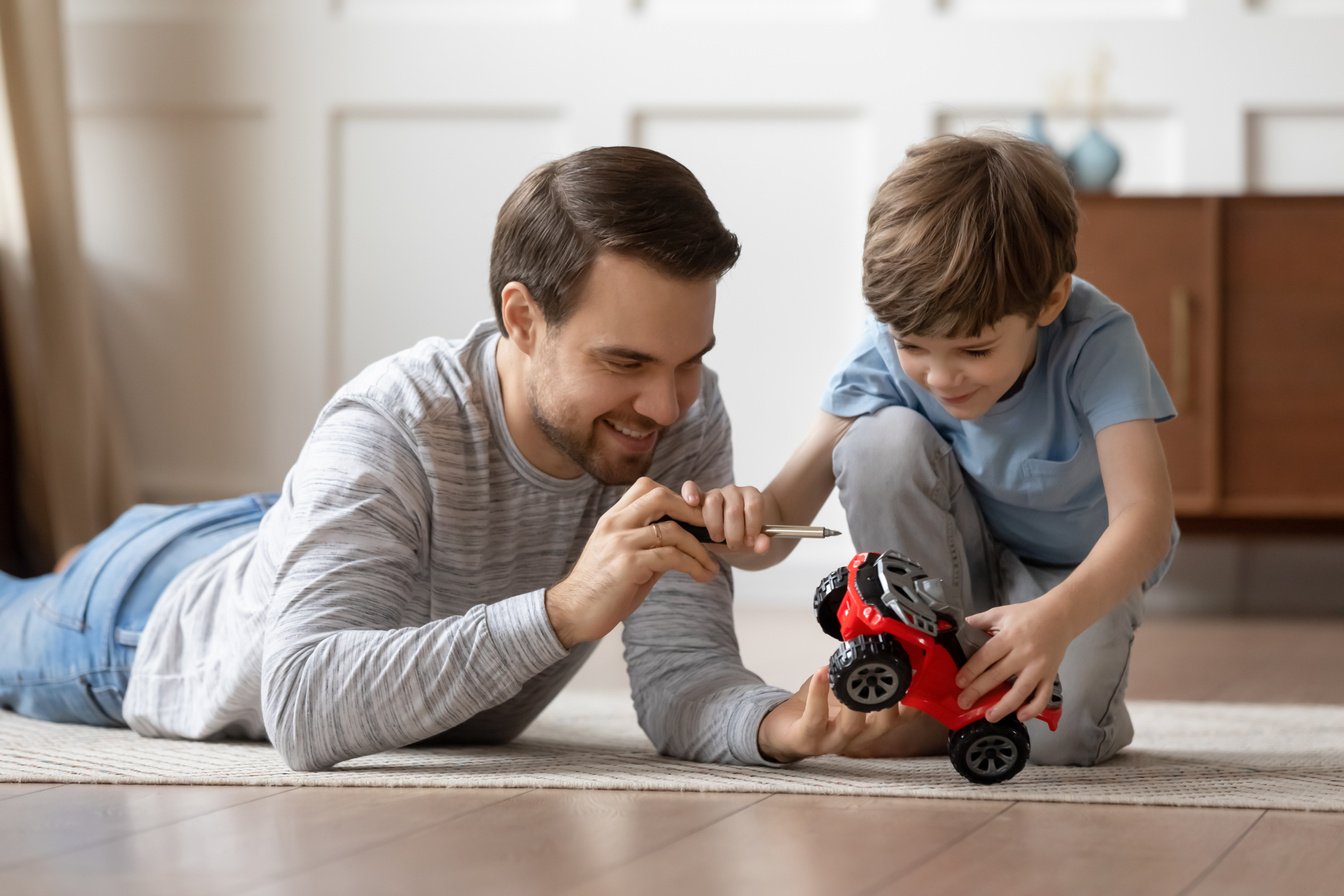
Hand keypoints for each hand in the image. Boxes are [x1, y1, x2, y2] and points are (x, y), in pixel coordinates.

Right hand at [545, 477, 718, 648]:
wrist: (572, 613)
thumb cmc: (602, 588)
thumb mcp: (625, 557)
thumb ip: (649, 543)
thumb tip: (684, 541)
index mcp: (613, 518)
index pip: (646, 487)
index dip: (674, 494)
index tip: (694, 513)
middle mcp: (615, 524)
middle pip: (660, 496)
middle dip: (692, 511)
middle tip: (712, 531)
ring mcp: (621, 542)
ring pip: (672, 530)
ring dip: (699, 548)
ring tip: (711, 566)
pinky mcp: (628, 564)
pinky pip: (671, 557)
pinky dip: (694, 565)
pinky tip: (702, 576)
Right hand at [680, 479, 772, 552]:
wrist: (733, 534)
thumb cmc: (745, 535)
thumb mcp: (756, 541)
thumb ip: (762, 543)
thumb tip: (762, 546)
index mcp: (752, 496)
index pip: (753, 505)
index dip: (752, 525)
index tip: (750, 541)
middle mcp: (734, 491)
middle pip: (733, 509)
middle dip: (734, 533)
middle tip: (734, 545)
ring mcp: (714, 493)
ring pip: (713, 502)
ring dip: (715, 525)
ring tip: (718, 538)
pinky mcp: (698, 498)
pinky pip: (691, 488)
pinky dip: (690, 492)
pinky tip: (692, 502)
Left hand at [757, 669, 946, 761]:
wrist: (784, 731)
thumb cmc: (819, 708)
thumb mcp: (845, 690)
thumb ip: (863, 673)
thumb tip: (876, 640)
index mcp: (871, 723)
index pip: (903, 717)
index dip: (916, 701)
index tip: (921, 678)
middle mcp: (859, 735)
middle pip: (884, 725)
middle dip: (891, 701)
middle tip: (891, 677)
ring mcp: (833, 740)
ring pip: (853, 726)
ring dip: (855, 699)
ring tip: (854, 674)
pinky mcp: (808, 738)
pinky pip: (816, 717)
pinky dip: (818, 693)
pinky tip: (821, 672)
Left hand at [955, 596, 1074, 723]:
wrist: (1061, 616)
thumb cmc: (1028, 614)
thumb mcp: (1003, 612)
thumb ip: (982, 619)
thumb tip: (964, 624)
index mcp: (1009, 637)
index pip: (986, 656)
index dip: (971, 670)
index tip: (959, 682)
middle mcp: (1023, 654)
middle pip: (998, 675)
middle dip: (978, 691)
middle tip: (963, 703)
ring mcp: (1038, 667)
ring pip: (1020, 691)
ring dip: (1004, 706)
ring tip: (989, 717)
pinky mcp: (1050, 675)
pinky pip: (1042, 697)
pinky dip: (1033, 709)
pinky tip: (1020, 716)